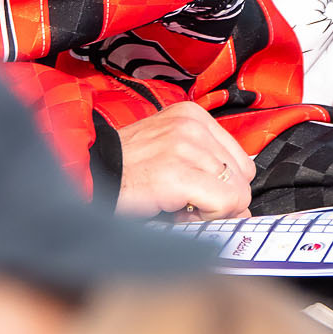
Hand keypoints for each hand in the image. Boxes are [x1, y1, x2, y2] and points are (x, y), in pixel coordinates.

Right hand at [115, 101, 254, 219]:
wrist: (88, 176)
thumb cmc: (126, 169)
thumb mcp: (172, 155)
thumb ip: (208, 171)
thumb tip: (244, 209)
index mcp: (193, 115)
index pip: (241, 161)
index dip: (222, 186)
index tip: (195, 192)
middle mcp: (193, 125)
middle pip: (242, 177)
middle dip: (218, 199)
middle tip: (183, 202)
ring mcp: (186, 147)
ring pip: (236, 193)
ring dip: (207, 210)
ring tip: (175, 204)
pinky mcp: (179, 173)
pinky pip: (224, 203)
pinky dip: (205, 218)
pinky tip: (177, 212)